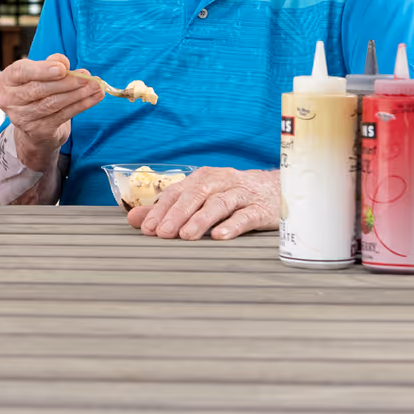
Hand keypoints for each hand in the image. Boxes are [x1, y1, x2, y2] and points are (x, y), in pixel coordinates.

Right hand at [0, 54, 109, 170]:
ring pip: (53, 104)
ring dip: (78, 94)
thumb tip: (63, 62)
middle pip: (39, 89)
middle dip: (66, 82)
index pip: (22, 72)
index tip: (63, 68)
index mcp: (7, 80)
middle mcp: (9, 100)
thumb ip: (51, 64)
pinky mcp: (37, 131)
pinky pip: (62, 116)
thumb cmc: (39, 92)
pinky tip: (94, 98)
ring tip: (96, 86)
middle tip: (88, 77)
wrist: (35, 126)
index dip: (42, 70)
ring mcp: (22, 118)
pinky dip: (81, 106)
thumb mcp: (41, 74)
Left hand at [128, 167, 279, 240]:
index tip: (146, 228)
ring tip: (187, 235)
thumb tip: (133, 219)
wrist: (279, 189)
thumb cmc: (232, 195)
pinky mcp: (261, 209)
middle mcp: (221, 182)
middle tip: (163, 233)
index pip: (177, 192)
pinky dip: (233, 225)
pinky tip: (221, 236)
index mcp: (203, 178)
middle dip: (177, 214)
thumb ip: (166, 208)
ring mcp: (242, 194)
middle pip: (196, 195)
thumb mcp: (200, 198)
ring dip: (201, 219)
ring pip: (219, 204)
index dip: (160, 209)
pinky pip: (246, 216)